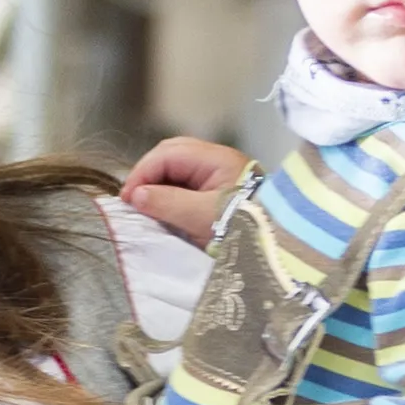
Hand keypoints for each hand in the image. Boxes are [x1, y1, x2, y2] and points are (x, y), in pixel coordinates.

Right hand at [121, 132, 252, 246]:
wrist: (277, 250)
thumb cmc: (243, 229)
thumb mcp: (202, 217)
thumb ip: (167, 202)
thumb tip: (135, 195)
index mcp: (217, 159)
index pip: (168, 154)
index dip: (143, 172)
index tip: (127, 198)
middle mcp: (218, 161)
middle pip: (172, 155)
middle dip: (148, 174)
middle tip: (132, 200)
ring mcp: (219, 175)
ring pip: (178, 169)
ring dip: (158, 184)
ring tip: (145, 205)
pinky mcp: (219, 192)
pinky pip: (187, 183)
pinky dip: (170, 193)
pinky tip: (162, 208)